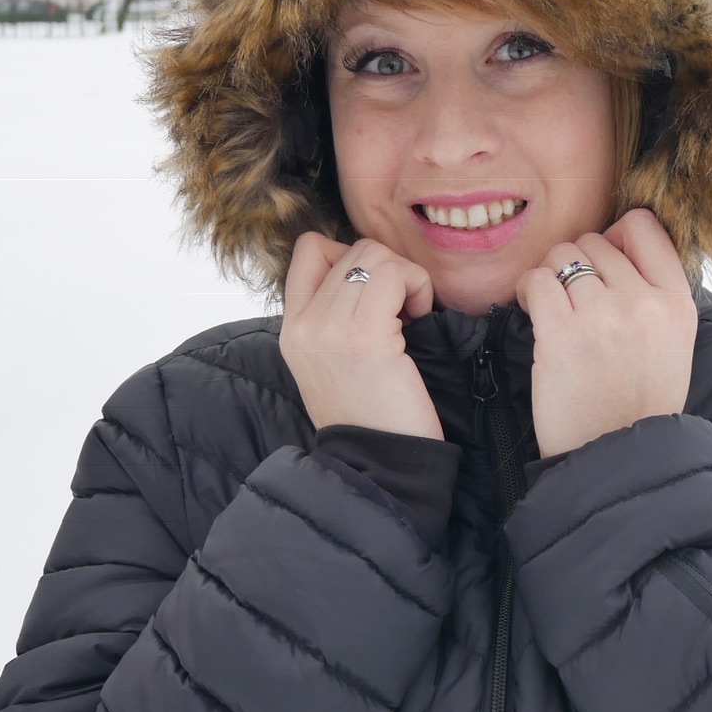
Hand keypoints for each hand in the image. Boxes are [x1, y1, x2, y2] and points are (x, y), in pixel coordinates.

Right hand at [280, 232, 442, 440]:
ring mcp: (329, 326)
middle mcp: (303, 323)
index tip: (375, 293)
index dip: (351, 255)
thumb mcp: (334, 361)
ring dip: (406, 279)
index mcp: (292, 328)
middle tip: (402, 312)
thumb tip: (371, 270)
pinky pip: (395, 274)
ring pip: (375, 255)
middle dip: (388, 270)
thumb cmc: (372, 415)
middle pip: (351, 249)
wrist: (379, 463)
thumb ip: (336, 316)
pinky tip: (419, 321)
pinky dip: (418, 288)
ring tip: (410, 319)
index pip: (310, 250)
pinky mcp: (365, 334)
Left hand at [516, 209, 697, 457]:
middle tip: (572, 299)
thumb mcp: (673, 341)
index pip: (643, 226)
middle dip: (577, 263)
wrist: (616, 456)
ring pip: (562, 257)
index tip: (603, 265)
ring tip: (553, 308)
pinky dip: (528, 290)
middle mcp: (644, 303)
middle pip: (595, 241)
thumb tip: (611, 244)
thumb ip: (653, 291)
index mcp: (677, 302)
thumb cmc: (637, 402)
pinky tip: (532, 311)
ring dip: (550, 277)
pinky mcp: (562, 335)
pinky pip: (537, 281)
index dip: (614, 237)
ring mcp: (603, 316)